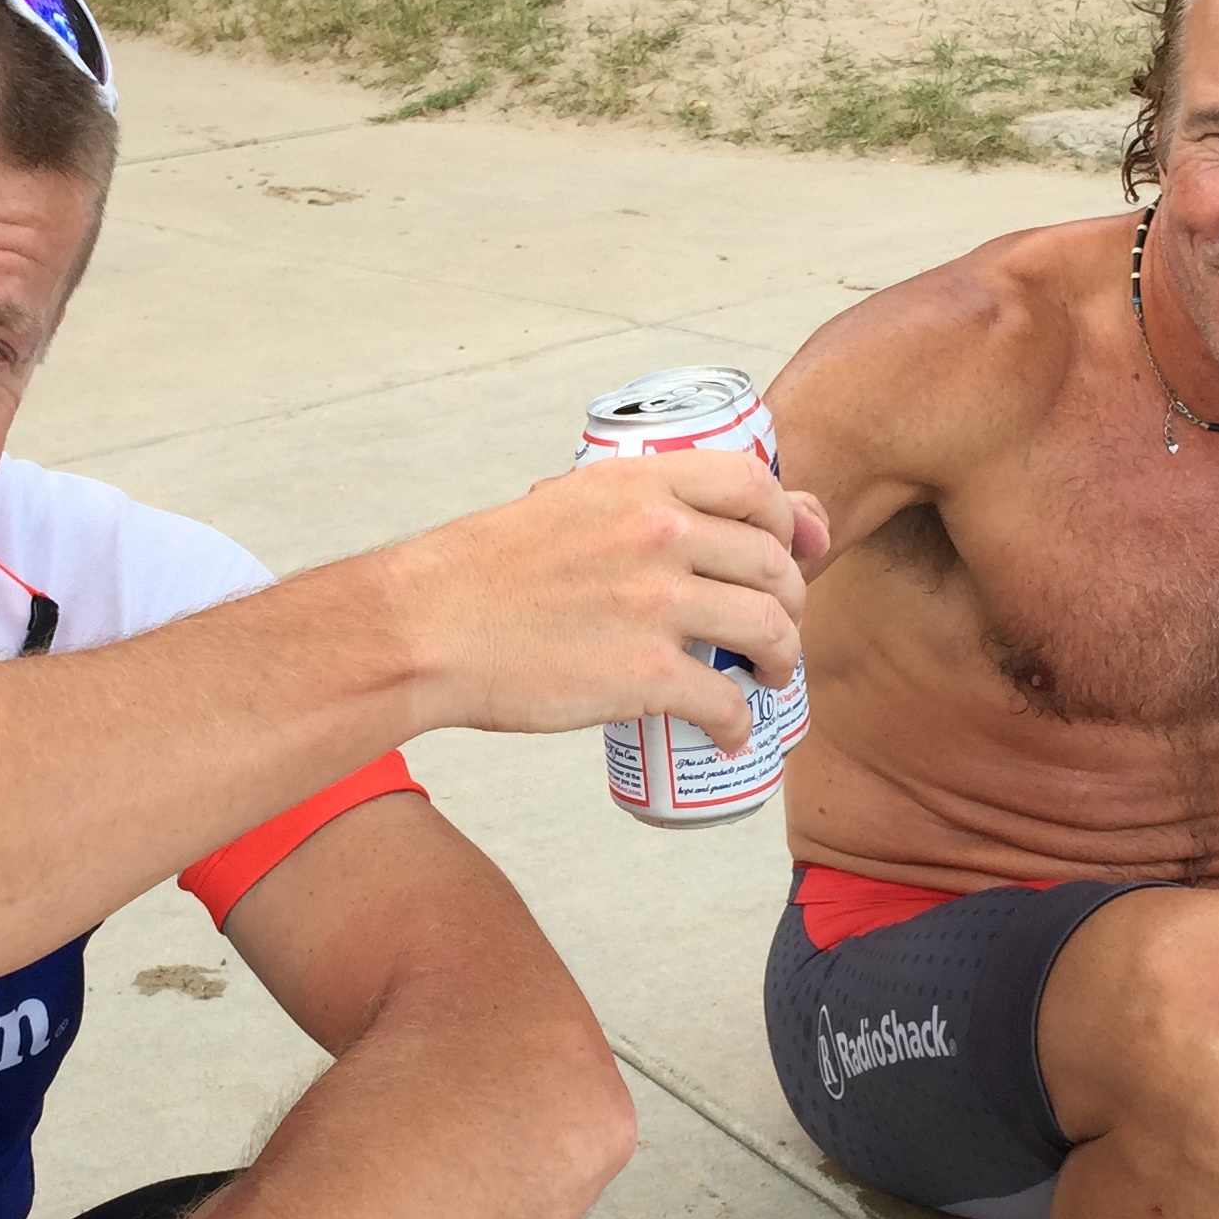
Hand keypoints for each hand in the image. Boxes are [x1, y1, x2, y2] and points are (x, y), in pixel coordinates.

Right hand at [388, 451, 828, 756]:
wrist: (426, 628)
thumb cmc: (482, 573)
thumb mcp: (563, 505)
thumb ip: (627, 508)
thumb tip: (677, 518)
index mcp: (640, 485)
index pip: (755, 485)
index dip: (787, 520)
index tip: (791, 549)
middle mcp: (661, 534)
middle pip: (773, 563)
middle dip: (792, 599)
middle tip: (777, 627)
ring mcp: (658, 604)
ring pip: (769, 628)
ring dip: (784, 658)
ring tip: (770, 676)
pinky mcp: (646, 673)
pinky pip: (725, 699)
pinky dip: (739, 723)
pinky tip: (731, 732)